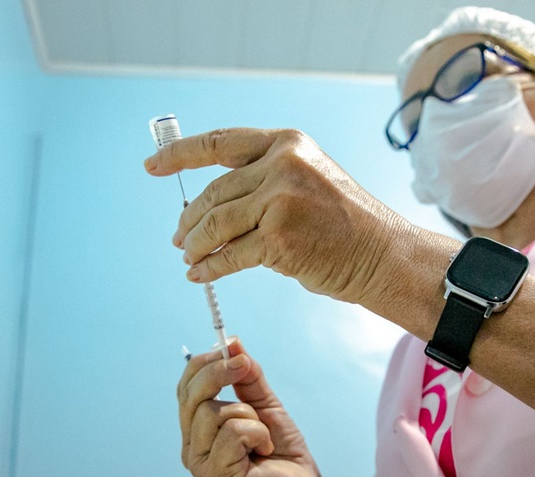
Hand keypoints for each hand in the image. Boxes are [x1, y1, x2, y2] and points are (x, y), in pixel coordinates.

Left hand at [144, 128, 409, 303]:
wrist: (382, 254)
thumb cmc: (346, 224)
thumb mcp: (307, 180)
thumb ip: (264, 179)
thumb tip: (210, 204)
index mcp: (287, 143)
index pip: (219, 143)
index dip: (179, 155)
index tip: (152, 167)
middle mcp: (282, 164)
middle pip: (213, 192)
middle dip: (189, 219)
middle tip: (179, 238)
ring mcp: (280, 200)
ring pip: (214, 224)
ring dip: (194, 244)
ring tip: (188, 257)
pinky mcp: (278, 238)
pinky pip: (228, 255)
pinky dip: (208, 267)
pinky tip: (200, 274)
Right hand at [177, 337, 323, 476]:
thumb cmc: (282, 449)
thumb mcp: (264, 403)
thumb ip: (247, 375)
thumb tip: (232, 343)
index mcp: (196, 428)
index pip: (185, 388)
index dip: (204, 363)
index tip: (232, 350)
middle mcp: (192, 447)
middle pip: (191, 396)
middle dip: (220, 373)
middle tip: (245, 367)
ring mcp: (201, 464)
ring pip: (214, 413)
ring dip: (250, 416)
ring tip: (263, 436)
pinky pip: (233, 432)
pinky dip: (257, 434)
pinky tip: (264, 450)